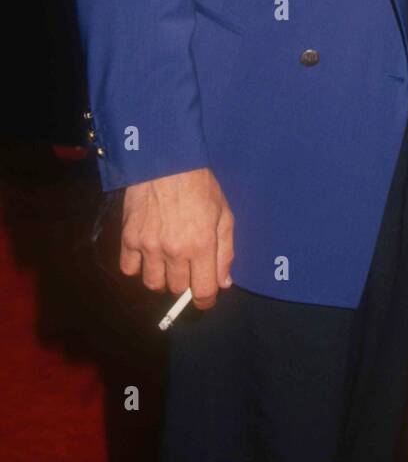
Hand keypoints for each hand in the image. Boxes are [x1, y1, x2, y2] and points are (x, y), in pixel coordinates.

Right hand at [120, 167, 234, 309]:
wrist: (166, 160)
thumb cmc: (201, 186)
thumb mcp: (224, 215)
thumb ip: (225, 252)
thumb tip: (224, 283)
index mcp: (201, 246)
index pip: (202, 292)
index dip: (205, 300)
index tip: (204, 297)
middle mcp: (174, 251)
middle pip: (177, 289)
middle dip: (185, 283)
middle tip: (188, 266)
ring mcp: (148, 246)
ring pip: (153, 284)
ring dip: (162, 278)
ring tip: (167, 261)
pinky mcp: (128, 238)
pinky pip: (129, 269)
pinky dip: (138, 267)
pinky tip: (147, 254)